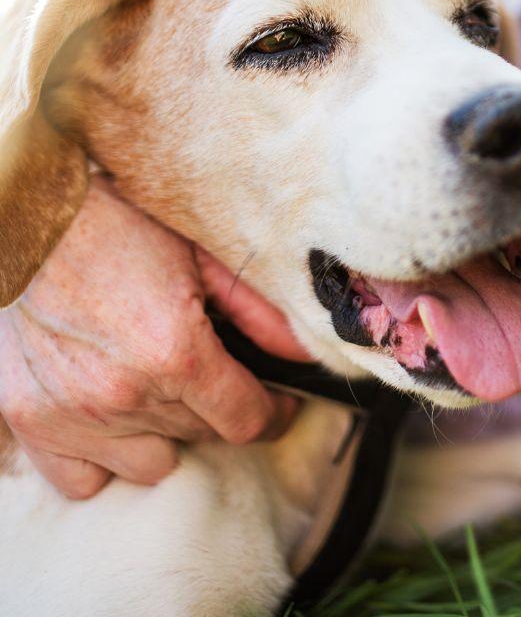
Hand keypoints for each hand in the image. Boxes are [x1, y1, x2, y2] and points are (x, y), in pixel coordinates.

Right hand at [0, 176, 309, 498]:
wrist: (39, 224)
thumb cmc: (124, 229)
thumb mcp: (205, 259)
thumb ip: (260, 312)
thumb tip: (306, 353)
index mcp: (174, 353)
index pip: (245, 421)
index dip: (275, 415)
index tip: (280, 404)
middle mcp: (123, 394)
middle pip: (202, 437)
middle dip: (221, 407)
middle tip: (215, 371)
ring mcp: (73, 415)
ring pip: (151, 464)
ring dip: (168, 433)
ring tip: (164, 388)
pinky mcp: (30, 421)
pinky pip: (84, 480)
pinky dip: (107, 457)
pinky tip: (118, 417)